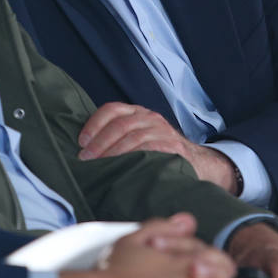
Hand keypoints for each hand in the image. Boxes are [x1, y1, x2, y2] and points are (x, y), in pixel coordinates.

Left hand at [79, 103, 238, 193]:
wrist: (196, 162)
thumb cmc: (158, 153)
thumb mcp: (138, 139)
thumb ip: (117, 138)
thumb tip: (84, 152)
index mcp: (138, 113)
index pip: (112, 110)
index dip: (94, 124)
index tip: (81, 142)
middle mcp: (150, 118)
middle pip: (120, 125)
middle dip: (99, 143)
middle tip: (85, 159)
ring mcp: (162, 131)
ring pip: (133, 137)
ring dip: (112, 153)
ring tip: (99, 166)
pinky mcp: (172, 146)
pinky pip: (149, 149)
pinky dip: (133, 158)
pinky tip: (122, 168)